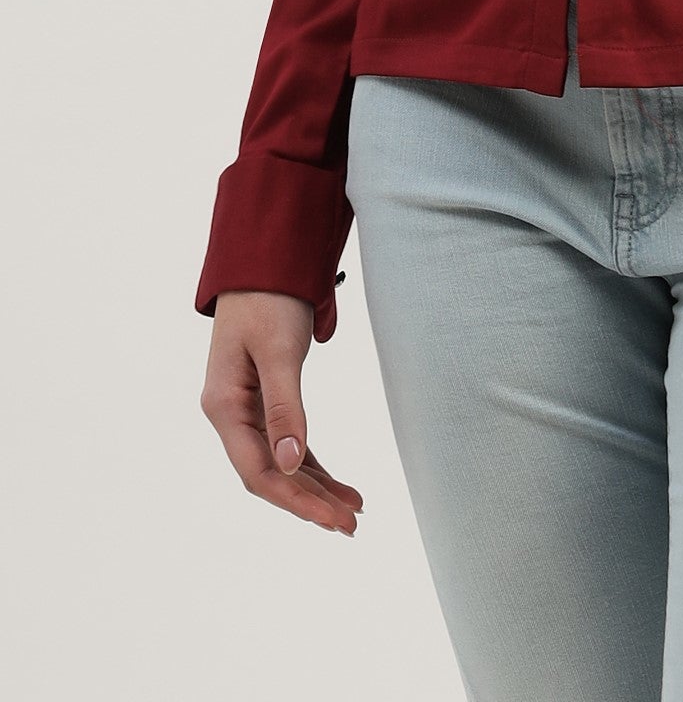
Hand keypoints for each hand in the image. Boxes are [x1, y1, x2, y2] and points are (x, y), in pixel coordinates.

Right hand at [200, 292, 364, 534]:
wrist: (264, 261)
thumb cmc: (268, 299)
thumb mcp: (279, 351)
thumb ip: (284, 407)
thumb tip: (289, 464)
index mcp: (224, 407)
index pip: (258, 472)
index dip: (296, 500)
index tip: (333, 519)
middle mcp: (230, 414)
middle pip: (270, 474)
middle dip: (310, 501)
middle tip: (352, 524)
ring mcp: (246, 409)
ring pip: (281, 462)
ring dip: (315, 486)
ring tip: (353, 509)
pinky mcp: (264, 399)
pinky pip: (287, 442)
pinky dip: (312, 463)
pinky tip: (337, 482)